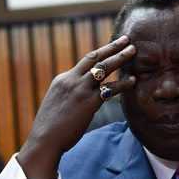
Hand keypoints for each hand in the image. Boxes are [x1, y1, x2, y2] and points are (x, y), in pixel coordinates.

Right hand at [17, 36, 136, 178]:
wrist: (44, 140)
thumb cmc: (51, 127)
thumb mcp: (58, 104)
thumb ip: (70, 96)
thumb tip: (82, 97)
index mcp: (62, 80)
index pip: (85, 62)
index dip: (100, 54)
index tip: (111, 47)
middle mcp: (71, 80)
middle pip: (95, 58)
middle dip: (112, 47)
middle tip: (126, 39)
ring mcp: (80, 90)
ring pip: (104, 67)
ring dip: (120, 57)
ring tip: (133, 51)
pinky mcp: (88, 102)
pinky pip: (110, 89)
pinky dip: (123, 84)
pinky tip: (133, 81)